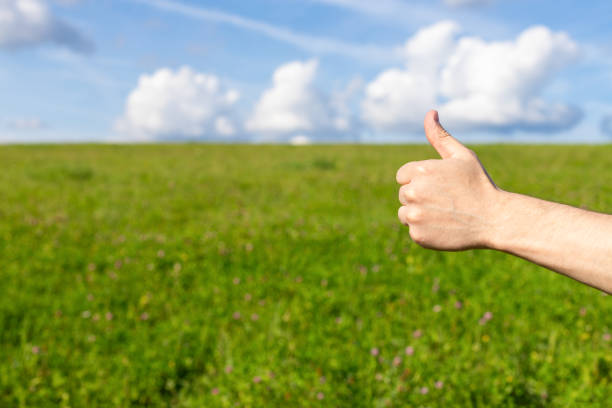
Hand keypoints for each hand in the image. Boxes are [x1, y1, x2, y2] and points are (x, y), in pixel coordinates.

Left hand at [396, 110, 500, 249]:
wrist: (494, 220)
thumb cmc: (478, 185)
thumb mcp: (462, 156)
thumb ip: (441, 136)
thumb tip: (430, 112)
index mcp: (421, 170)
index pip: (403, 176)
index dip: (420, 180)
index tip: (438, 186)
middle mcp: (414, 191)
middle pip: (403, 194)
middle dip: (420, 197)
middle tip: (445, 201)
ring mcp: (415, 214)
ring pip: (404, 213)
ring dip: (419, 214)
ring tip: (444, 214)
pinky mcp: (418, 235)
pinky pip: (413, 230)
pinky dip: (425, 231)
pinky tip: (444, 227)